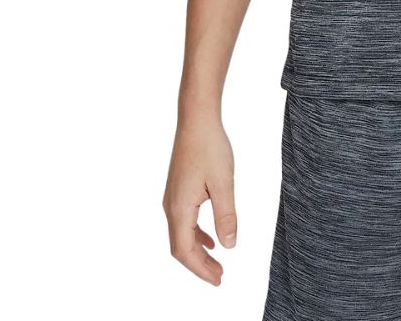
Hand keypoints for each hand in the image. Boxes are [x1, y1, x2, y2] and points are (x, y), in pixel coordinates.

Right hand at [163, 116, 237, 284]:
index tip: (218, 280)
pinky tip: (211, 237)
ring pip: (181, 234)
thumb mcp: (224, 183)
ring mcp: (173, 197)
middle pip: (180, 247)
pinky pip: (184, 221)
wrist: (196, 120)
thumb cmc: (210, 147)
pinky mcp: (178, 189)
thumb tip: (229, 246)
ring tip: (216, 262)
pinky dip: (196, 235)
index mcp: (180, 208)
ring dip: (198, 250)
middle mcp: (171, 206)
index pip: (184, 251)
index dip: (200, 269)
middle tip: (220, 277)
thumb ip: (226, 216)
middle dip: (199, 264)